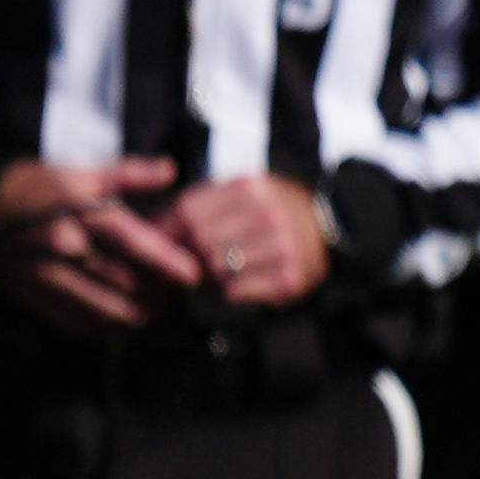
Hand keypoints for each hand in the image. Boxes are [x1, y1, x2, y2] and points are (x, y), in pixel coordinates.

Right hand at [0, 157, 203, 335]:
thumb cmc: (37, 190)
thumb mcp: (83, 174)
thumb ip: (131, 174)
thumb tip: (171, 169)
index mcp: (82, 214)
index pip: (134, 243)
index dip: (168, 263)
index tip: (193, 275)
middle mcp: (67, 247)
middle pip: (128, 282)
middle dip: (160, 292)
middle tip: (176, 291)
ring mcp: (49, 276)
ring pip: (108, 310)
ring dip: (138, 314)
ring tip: (154, 308)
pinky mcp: (35, 297)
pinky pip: (80, 323)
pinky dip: (108, 326)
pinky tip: (121, 318)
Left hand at [168, 172, 333, 310]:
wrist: (328, 227)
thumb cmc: (269, 211)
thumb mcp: (240, 193)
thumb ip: (201, 204)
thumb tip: (151, 229)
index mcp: (251, 188)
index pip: (189, 212)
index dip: (167, 230)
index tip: (159, 243)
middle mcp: (269, 214)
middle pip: (200, 242)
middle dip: (189, 254)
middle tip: (188, 262)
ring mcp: (283, 246)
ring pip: (216, 269)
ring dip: (208, 275)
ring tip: (215, 272)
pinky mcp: (290, 278)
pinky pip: (236, 291)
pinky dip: (227, 291)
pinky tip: (236, 284)